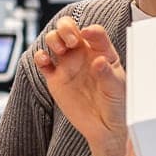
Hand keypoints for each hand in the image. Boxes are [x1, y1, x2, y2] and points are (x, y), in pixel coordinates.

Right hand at [31, 17, 128, 155]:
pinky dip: (40, 57)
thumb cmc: (116, 105)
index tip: (86, 34)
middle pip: (69, 28)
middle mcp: (83, 54)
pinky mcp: (55, 78)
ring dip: (53, 39)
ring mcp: (68, 65)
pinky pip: (43, 62)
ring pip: (54, 40)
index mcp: (102, 51)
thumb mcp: (116, 89)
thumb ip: (107, 74)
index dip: (90, 30)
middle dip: (66, 28)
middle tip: (71, 41)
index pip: (95, 33)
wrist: (104, 127)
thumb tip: (99, 61)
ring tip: (59, 50)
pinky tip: (45, 61)